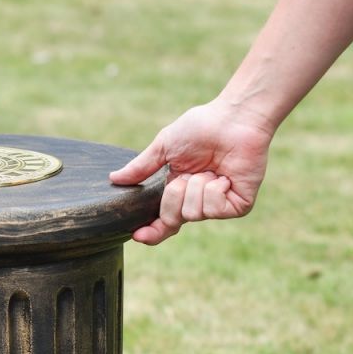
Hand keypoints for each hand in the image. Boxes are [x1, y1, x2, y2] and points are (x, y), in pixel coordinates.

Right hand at [109, 100, 273, 244]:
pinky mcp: (238, 206)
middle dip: (173, 196)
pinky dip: (214, 189)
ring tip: (209, 170)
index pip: (163, 223)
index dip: (151, 231)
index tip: (138, 234)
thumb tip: (114, 179)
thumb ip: (141, 167)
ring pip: (192, 213)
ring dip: (196, 187)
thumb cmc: (201, 127)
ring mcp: (218, 206)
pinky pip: (214, 210)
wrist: (234, 119)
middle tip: (185, 176)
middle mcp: (198, 202)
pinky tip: (224, 175)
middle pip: (172, 220)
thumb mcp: (164, 147)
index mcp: (179, 192)